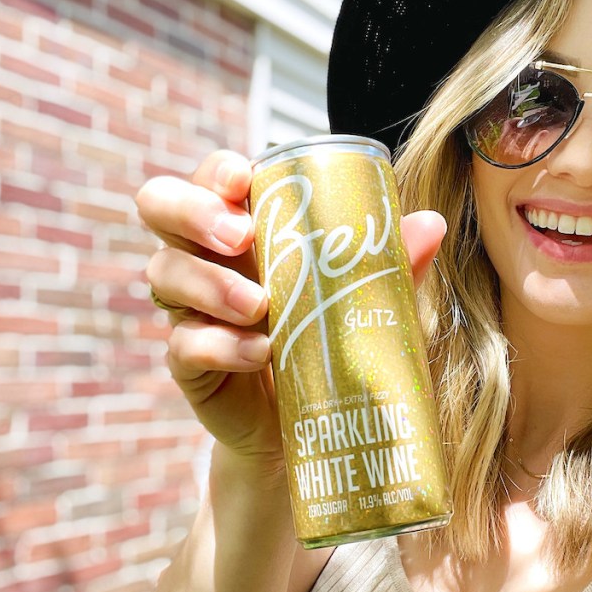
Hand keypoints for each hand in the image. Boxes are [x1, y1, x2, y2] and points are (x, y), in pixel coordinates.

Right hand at [136, 149, 445, 478]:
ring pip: (165, 274)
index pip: (212, 178)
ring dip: (211, 284)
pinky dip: (220, 345)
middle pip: (159, 206)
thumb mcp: (364, 297)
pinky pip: (184, 344)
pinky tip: (259, 352)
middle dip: (193, 211)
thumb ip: (388, 262)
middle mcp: (206, 257)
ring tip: (261, 307)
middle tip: (239, 236)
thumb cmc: (335, 337)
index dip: (217, 171)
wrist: (316, 420)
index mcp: (245, 226)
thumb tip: (432, 224)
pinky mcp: (189, 363)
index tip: (245, 179)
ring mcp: (190, 308)